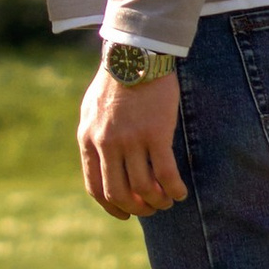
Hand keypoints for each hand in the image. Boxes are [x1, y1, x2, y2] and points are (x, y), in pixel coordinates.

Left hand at [78, 64, 187, 219]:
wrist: (135, 54)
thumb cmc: (116, 81)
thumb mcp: (92, 110)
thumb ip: (94, 138)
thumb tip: (101, 164)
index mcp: (88, 139)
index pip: (95, 187)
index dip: (112, 207)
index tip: (126, 214)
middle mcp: (106, 144)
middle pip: (119, 193)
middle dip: (137, 209)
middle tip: (152, 209)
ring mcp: (130, 140)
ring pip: (144, 189)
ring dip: (158, 202)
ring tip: (168, 200)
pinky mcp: (155, 134)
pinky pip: (166, 175)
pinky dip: (174, 190)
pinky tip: (180, 193)